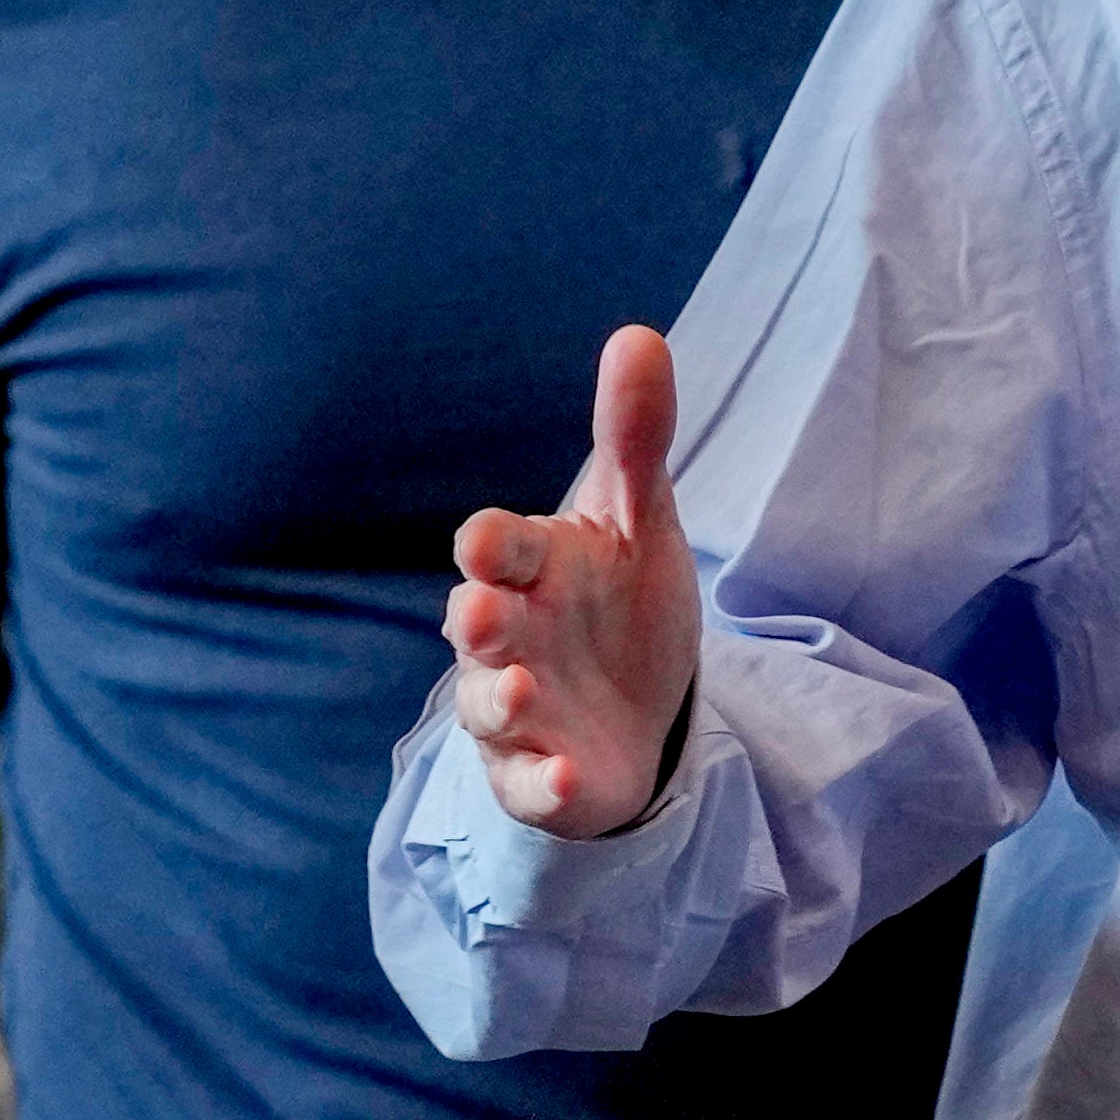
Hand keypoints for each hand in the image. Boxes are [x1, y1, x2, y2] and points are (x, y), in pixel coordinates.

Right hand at [440, 327, 702, 841]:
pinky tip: (569, 776)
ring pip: (490, 708)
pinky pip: (530, 786)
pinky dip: (545, 784)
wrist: (637, 711)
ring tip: (527, 693)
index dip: (492, 546)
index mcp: (530, 567)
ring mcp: (518, 713)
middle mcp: (510, 638)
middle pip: (478, 625)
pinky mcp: (540, 777)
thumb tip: (640, 333)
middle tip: (488, 613)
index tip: (488, 541)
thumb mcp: (638, 519)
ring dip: (503, 702)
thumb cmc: (620, 603)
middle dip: (482, 621)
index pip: (497, 547)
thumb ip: (633, 437)